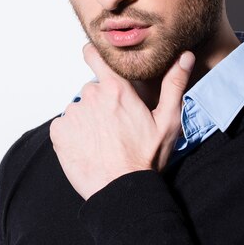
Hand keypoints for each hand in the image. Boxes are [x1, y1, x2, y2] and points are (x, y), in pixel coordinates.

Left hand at [49, 44, 194, 199]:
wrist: (122, 190)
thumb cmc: (145, 158)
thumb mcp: (167, 121)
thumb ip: (174, 85)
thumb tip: (184, 57)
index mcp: (116, 89)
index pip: (94, 56)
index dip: (93, 54)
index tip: (94, 58)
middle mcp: (90, 96)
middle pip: (91, 90)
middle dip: (101, 102)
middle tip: (115, 125)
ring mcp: (73, 113)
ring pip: (78, 109)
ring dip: (87, 120)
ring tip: (103, 140)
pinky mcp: (59, 131)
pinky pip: (64, 125)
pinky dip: (72, 134)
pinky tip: (88, 147)